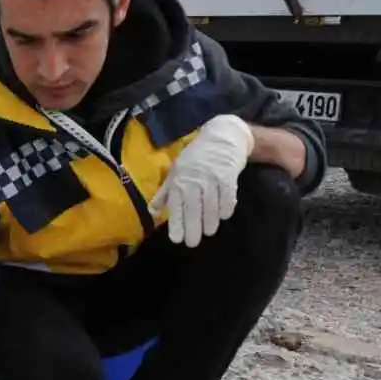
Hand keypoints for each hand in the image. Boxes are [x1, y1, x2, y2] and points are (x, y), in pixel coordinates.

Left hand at [152, 114, 254, 247]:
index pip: (176, 205)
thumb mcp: (176, 171)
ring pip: (211, 204)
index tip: (176, 239)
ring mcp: (211, 178)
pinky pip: (228, 195)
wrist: (221, 136)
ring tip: (209, 232)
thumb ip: (166, 192)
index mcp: (179, 181)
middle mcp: (194, 181)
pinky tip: (224, 216)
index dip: (176, 222)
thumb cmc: (196, 158)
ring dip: (210, 221)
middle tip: (192, 243)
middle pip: (193, 208)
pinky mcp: (228, 174)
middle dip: (192, 227)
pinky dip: (226, 207)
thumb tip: (152, 210)